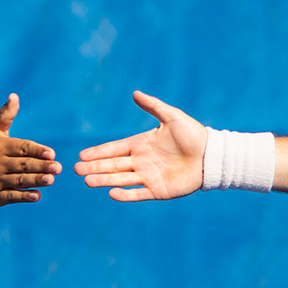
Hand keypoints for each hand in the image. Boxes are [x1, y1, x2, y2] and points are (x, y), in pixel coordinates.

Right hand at [0, 94, 60, 206]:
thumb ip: (6, 114)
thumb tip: (14, 96)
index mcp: (0, 146)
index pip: (22, 148)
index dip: (37, 150)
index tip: (51, 153)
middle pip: (23, 165)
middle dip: (41, 166)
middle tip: (57, 167)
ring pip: (19, 181)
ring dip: (35, 180)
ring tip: (50, 179)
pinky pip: (10, 196)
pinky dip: (23, 196)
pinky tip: (37, 195)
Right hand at [74, 91, 207, 201]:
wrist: (211, 156)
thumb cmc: (193, 135)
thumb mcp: (172, 117)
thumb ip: (153, 106)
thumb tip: (135, 93)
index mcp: (141, 144)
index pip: (114, 149)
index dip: (98, 152)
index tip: (82, 155)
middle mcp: (141, 161)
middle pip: (113, 166)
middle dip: (94, 167)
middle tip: (76, 170)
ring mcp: (148, 177)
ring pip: (120, 180)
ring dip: (104, 180)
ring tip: (87, 181)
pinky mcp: (158, 191)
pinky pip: (138, 194)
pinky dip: (125, 194)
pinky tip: (111, 193)